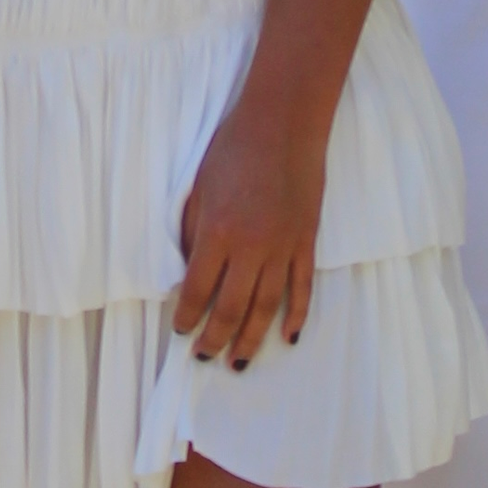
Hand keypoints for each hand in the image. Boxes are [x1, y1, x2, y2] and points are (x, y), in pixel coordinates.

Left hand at [174, 90, 327, 368]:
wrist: (283, 124)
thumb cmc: (233, 150)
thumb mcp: (199, 190)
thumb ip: (194, 234)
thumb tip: (191, 272)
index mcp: (217, 233)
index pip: (197, 289)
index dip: (186, 316)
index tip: (181, 331)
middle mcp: (251, 247)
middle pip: (232, 308)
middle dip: (216, 339)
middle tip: (205, 357)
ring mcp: (283, 247)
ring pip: (267, 306)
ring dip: (252, 339)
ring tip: (240, 363)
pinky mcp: (306, 241)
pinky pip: (302, 287)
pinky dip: (297, 315)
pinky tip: (289, 336)